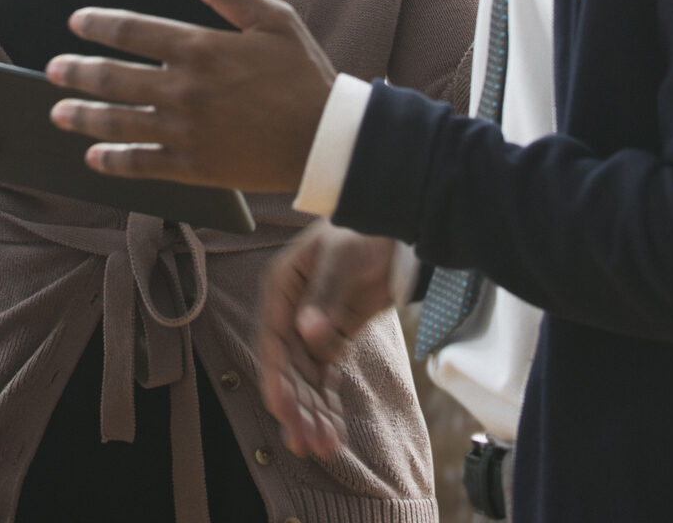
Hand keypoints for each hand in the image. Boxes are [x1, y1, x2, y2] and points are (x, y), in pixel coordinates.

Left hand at [46, 0, 336, 192]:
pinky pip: (142, 164)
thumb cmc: (303, 75)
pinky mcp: (193, 167)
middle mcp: (184, 89)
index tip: (76, 22)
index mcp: (200, 48)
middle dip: (76, 72)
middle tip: (53, 70)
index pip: (132, 31)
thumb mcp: (273, 20)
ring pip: (119, 122)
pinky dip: (114, 161)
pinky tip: (93, 157)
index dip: (98, 25)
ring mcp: (185, 131)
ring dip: (83, 116)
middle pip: (112, 78)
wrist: (328, 140)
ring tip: (58, 113)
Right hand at [258, 222, 397, 456]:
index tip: (280, 407)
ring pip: (306, 378)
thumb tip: (307, 332)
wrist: (399, 224)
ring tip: (322, 448)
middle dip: (296, 406)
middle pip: (288, 367)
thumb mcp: (343, 258)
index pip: (273, 339)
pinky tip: (332, 432)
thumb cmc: (364, 231)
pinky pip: (327, 377)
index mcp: (283, 287)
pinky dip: (329, 403)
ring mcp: (314, 326)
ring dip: (312, 412)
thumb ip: (325, 296)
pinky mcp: (337, 337)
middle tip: (305, 442)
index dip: (275, 375)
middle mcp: (292, 311)